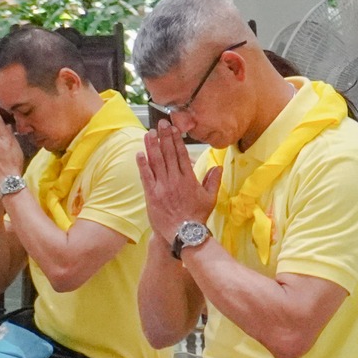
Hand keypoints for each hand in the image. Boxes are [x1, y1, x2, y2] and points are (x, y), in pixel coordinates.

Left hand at [137, 121, 219, 242]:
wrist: (184, 233)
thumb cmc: (197, 216)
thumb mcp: (210, 199)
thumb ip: (213, 181)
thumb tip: (217, 166)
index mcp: (189, 179)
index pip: (182, 155)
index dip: (177, 141)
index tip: (174, 129)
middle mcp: (175, 180)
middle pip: (169, 154)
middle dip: (164, 137)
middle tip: (161, 124)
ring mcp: (163, 187)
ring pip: (156, 162)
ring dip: (152, 146)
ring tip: (149, 133)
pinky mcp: (152, 195)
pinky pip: (146, 177)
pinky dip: (143, 164)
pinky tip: (140, 153)